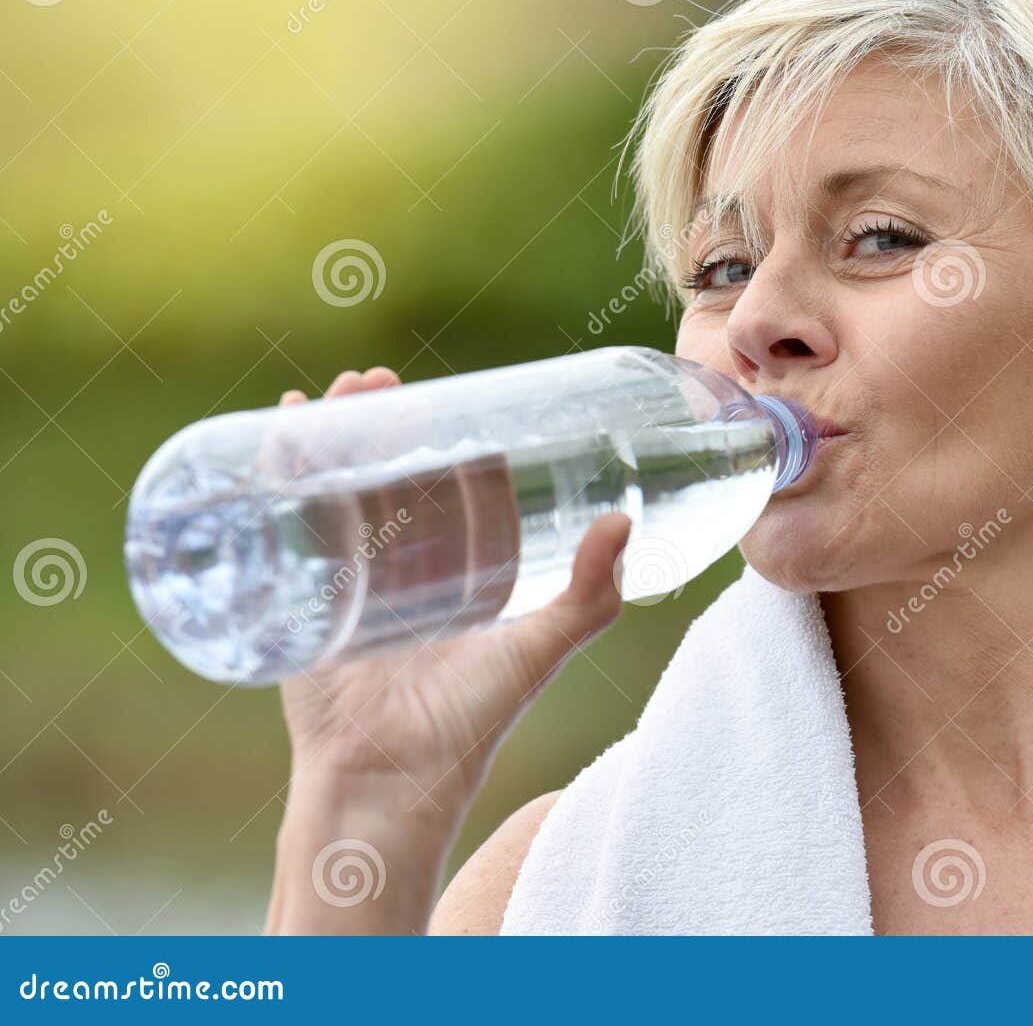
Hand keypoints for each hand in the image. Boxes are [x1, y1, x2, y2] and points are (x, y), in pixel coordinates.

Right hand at [267, 367, 631, 932]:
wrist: (384, 784)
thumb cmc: (468, 725)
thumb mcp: (537, 652)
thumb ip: (591, 597)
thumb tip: (625, 517)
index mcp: (467, 574)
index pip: (457, 486)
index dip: (451, 437)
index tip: (451, 397)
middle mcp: (410, 571)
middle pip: (390, 475)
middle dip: (382, 423)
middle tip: (378, 381)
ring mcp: (352, 581)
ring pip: (338, 489)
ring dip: (331, 437)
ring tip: (332, 395)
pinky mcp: (304, 598)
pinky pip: (288, 525)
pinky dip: (278, 477)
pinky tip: (275, 436)